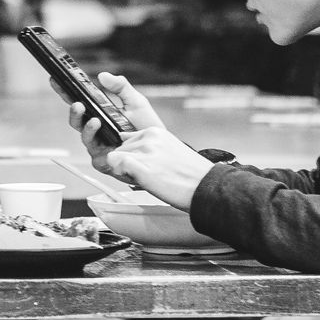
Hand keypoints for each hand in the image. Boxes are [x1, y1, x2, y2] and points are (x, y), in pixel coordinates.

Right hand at [65, 70, 163, 174]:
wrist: (163, 151)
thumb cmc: (147, 128)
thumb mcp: (136, 102)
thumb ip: (121, 87)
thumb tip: (103, 76)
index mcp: (99, 114)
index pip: (78, 102)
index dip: (66, 92)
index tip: (56, 80)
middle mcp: (95, 130)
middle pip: (76, 121)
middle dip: (74, 112)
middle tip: (77, 104)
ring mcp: (98, 146)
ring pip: (84, 137)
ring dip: (87, 128)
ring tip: (95, 121)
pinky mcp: (103, 161)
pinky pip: (95, 154)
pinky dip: (97, 145)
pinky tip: (104, 139)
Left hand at [101, 127, 216, 209]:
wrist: (205, 187)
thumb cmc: (190, 173)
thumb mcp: (168, 148)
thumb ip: (146, 143)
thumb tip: (124, 138)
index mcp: (155, 132)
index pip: (127, 140)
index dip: (132, 155)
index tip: (145, 165)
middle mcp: (148, 138)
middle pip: (120, 149)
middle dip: (127, 163)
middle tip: (148, 174)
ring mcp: (144, 151)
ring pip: (115, 157)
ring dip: (125, 170)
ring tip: (148, 178)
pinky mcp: (140, 165)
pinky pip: (115, 165)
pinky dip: (121, 175)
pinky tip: (138, 180)